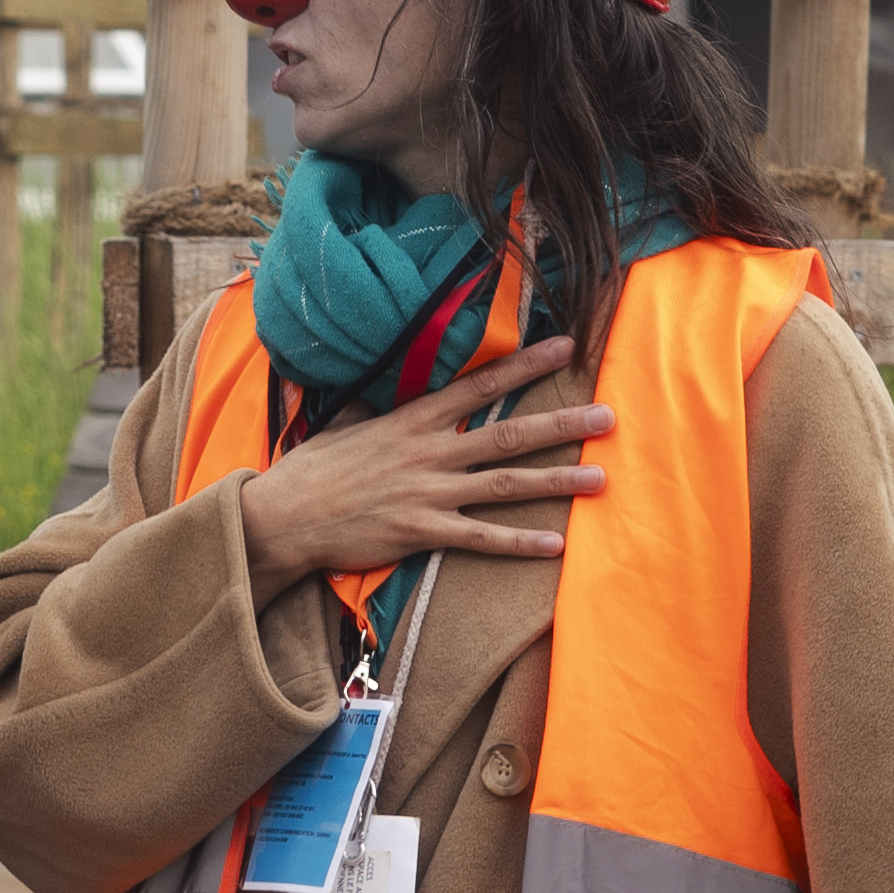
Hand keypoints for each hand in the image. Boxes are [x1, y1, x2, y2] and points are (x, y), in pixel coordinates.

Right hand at [235, 336, 610, 597]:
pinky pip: (481, 538)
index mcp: (413, 419)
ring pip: (506, 483)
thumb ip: (376, 410)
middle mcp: (430, 451)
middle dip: (563, 424)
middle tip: (609, 415)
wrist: (284, 516)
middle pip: (509, 433)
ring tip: (600, 478)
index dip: (526, 366)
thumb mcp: (346, 425)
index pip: (481, 385)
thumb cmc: (312, 471)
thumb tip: (384, 390)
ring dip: (557, 481)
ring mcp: (429, 492)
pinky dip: (519, 542)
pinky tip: (555, 544)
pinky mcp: (421, 531)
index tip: (565, 348)